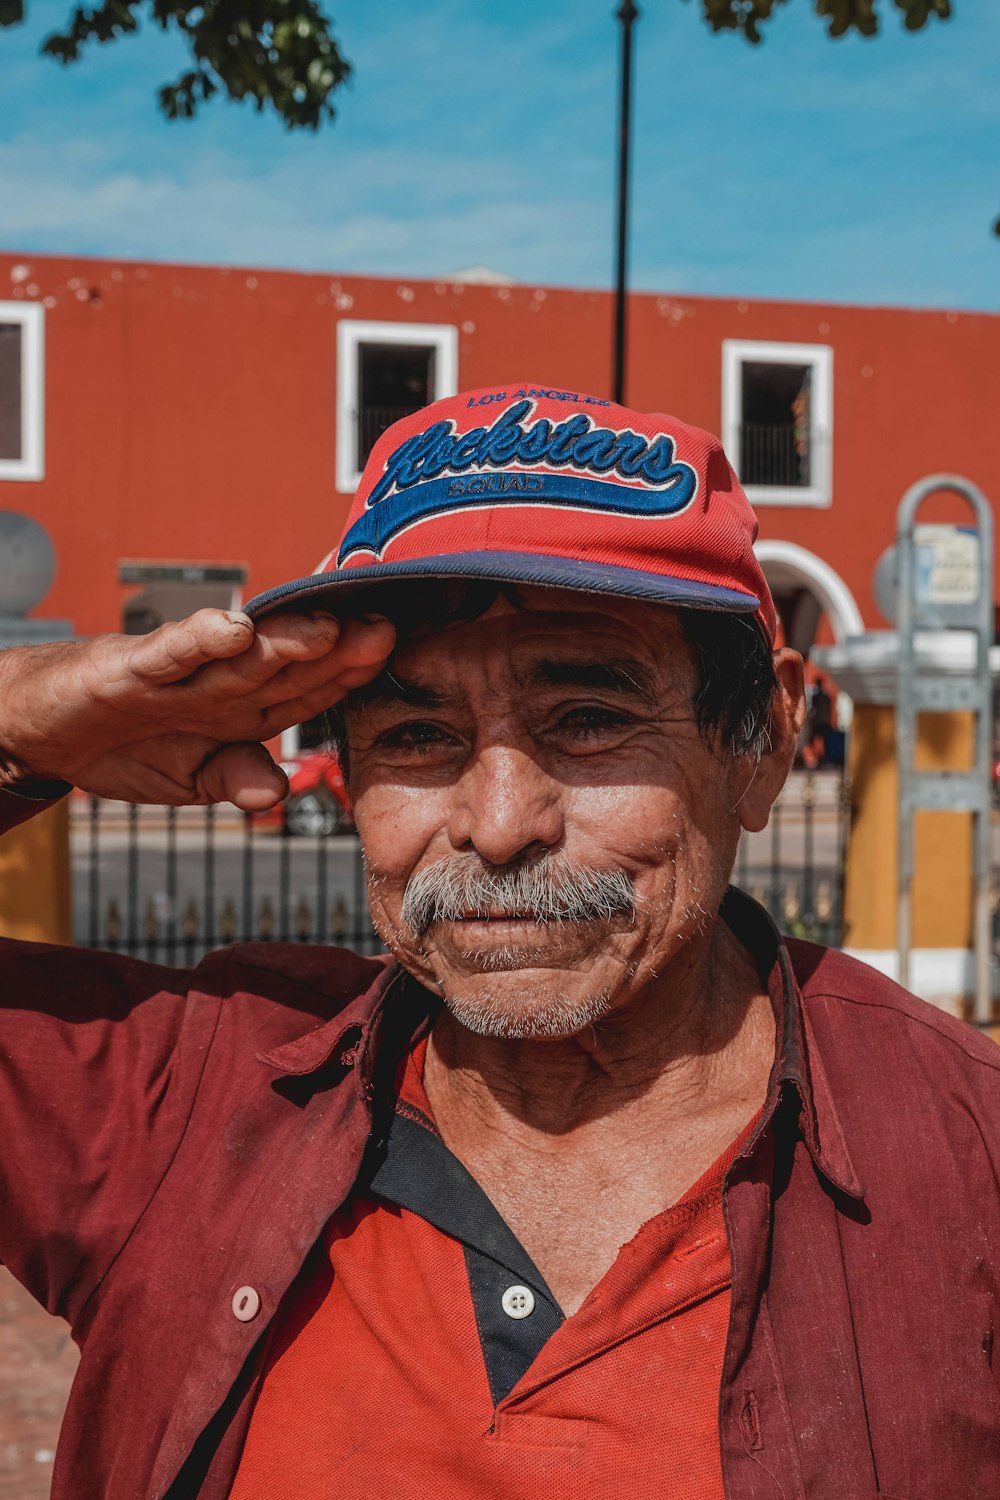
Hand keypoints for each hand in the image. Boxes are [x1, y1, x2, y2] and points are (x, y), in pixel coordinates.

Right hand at [0, 608, 394, 808]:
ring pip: (242, 658)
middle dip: (338, 649)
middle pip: (289, 666)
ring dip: (286, 642)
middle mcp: (220, 682)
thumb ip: (234, 780)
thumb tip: (276, 794)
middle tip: (386, 628)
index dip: (351, 676)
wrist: (43, 731)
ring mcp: (177, 673)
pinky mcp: (129, 670)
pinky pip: (170, 654)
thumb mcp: (189, 779)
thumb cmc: (127, 745)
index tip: (396, 655)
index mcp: (244, 708)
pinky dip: (200, 641)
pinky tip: (234, 628)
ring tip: (331, 628)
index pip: (309, 692)